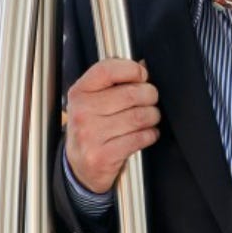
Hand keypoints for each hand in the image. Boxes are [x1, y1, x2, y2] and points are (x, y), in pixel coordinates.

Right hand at [64, 58, 159, 193]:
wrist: (79, 167)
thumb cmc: (91, 128)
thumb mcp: (92, 101)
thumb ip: (114, 82)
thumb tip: (142, 65)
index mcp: (79, 92)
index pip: (107, 70)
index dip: (131, 69)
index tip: (142, 75)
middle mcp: (82, 112)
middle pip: (130, 94)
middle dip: (150, 95)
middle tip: (151, 100)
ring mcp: (91, 135)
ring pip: (138, 117)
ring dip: (152, 116)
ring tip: (150, 117)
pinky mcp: (103, 155)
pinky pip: (139, 138)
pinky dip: (150, 134)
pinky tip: (147, 133)